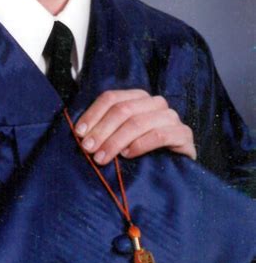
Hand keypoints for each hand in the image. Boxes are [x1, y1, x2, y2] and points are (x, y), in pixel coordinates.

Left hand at [74, 88, 195, 164]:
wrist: (177, 165)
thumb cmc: (142, 150)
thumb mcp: (121, 135)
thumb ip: (105, 128)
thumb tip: (80, 133)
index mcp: (138, 97)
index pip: (111, 98)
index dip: (93, 114)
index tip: (79, 133)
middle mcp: (155, 103)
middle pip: (122, 110)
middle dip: (101, 130)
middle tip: (88, 149)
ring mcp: (171, 117)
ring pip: (138, 122)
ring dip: (115, 141)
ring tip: (102, 157)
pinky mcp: (183, 134)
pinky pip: (159, 135)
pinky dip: (140, 145)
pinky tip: (127, 155)